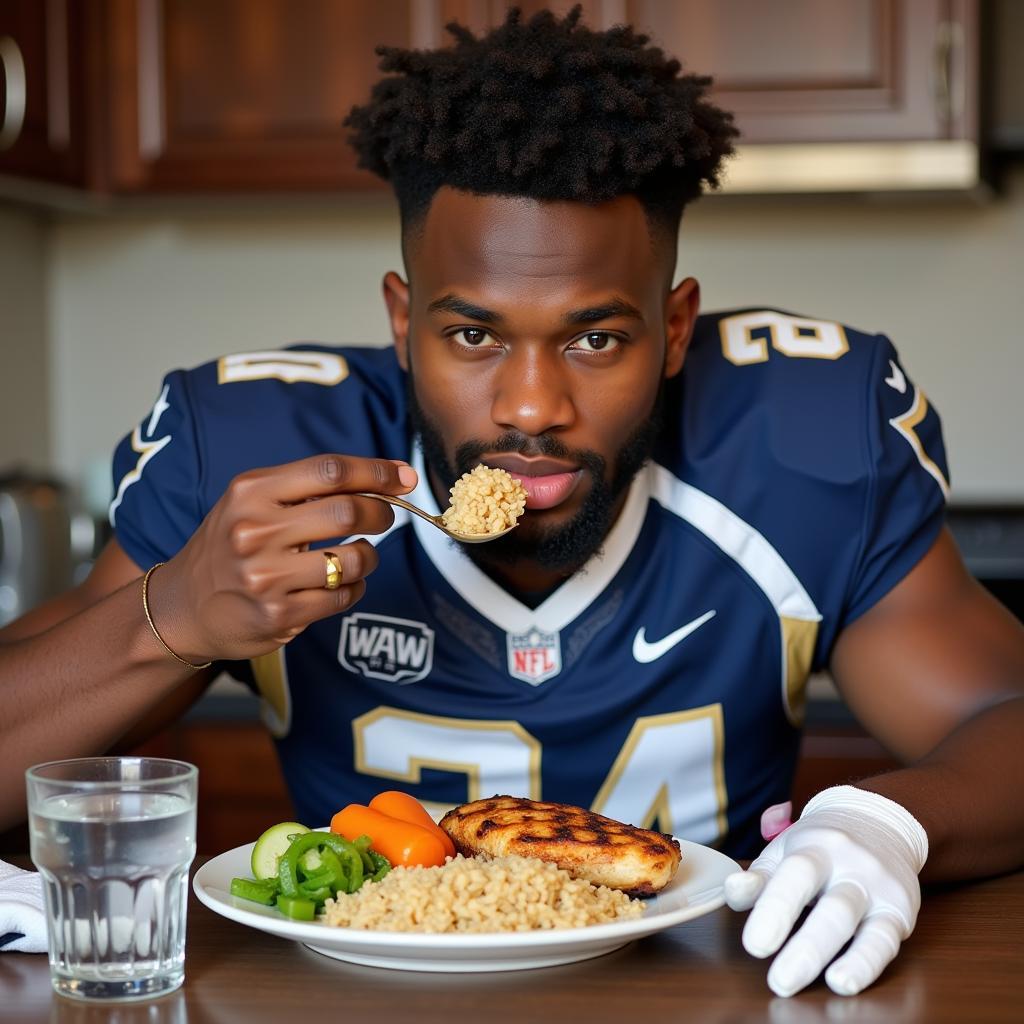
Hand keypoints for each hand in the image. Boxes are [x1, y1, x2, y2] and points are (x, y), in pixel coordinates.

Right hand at [147, 454, 416, 662]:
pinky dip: (353, 589)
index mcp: (251, 492)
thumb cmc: (231, 545)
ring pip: (354, 559)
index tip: (405, 477)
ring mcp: (266, 576)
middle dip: (381, 512)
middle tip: (384, 516)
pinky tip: (338, 584)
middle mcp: (255, 531)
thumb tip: (392, 476)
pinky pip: (343, 596)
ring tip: (358, 556)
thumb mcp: (253, 501)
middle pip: (348, 511)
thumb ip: (310, 487)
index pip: (330, 471)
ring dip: (369, 557)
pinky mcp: (278, 615)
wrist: (182, 607)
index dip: (377, 472)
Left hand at [723, 785, 928, 997]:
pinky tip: (843, 983)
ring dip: (827, 956)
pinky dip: (865, 965)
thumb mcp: (786, 851)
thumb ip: (759, 876)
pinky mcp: (899, 912)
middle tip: (778, 981)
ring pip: (854, 924)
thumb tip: (734, 892)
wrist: (878, 823)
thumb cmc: (819, 846)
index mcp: (816, 846)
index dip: (775, 908)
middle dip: (805, 947)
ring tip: (801, 982)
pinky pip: (884, 942)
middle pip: (831, 908)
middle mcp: (851, 865)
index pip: (796, 875)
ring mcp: (877, 888)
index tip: (755, 945)